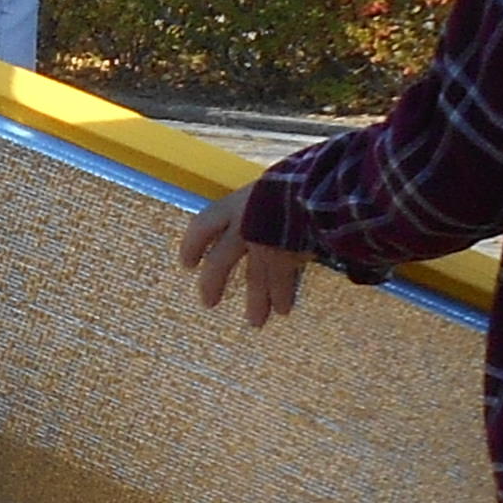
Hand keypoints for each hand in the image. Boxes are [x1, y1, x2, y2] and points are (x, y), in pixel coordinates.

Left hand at [179, 193, 306, 327]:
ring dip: (257, 301)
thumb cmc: (297, 181)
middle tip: (208, 302)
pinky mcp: (284, 259)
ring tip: (255, 322)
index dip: (192, 245)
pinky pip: (281, 283)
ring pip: (255, 279)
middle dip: (213, 283)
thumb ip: (258, 205)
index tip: (188, 264)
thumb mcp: (269, 187)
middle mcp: (242, 227)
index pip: (202, 226)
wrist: (315, 189)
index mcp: (235, 204)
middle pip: (220, 262)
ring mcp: (262, 245)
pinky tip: (283, 310)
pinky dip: (281, 296)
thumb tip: (257, 215)